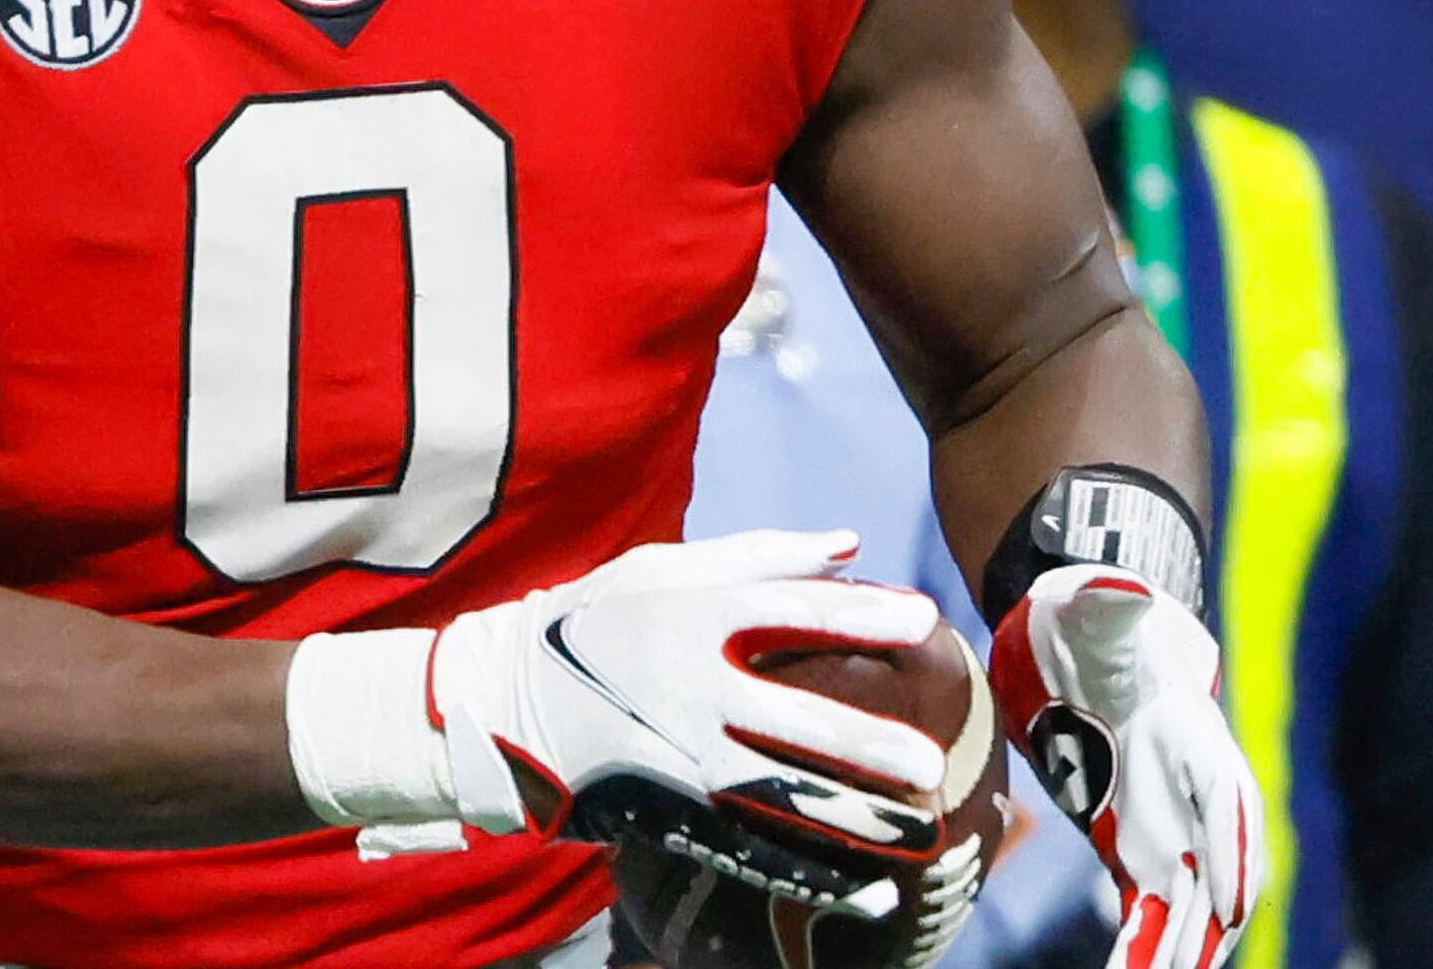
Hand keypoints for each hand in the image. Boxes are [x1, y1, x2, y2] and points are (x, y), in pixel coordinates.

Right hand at [432, 532, 949, 851]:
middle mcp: (690, 688)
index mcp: (691, 617)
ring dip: (852, 814)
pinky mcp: (669, 807)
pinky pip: (750, 846)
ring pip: (780, 791)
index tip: (927, 620)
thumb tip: (849, 544)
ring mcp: (679, 755)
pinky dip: (811, 873)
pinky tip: (869, 889)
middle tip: (928, 763)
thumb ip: (758, 556)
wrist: (503, 700)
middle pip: (796, 718)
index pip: (791, 611)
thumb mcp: (661, 569)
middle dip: (866, 743)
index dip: (861, 614)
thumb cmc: (596, 622)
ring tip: (917, 828)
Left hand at [989, 567, 1264, 968]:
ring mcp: (1167, 825)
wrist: (1081, 640)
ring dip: (1175, 950)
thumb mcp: (1095, 607)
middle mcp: (1194, 794)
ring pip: (1183, 906)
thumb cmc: (1094, 623)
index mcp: (1194, 738)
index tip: (1228, 902)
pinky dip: (1140, 948)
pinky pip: (1144, 911)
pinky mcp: (1132, 846)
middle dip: (1205, 929)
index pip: (1228, 800)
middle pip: (1214, 872)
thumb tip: (1114, 588)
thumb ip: (1109, 604)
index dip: (1232, 852)